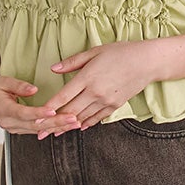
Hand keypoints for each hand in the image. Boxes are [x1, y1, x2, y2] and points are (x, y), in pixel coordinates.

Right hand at [0, 74, 79, 136]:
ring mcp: (13, 128)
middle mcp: (8, 122)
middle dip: (56, 122)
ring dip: (57, 127)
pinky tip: (65, 125)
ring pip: (38, 130)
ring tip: (74, 122)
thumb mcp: (3, 81)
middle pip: (35, 125)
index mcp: (3, 110)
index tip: (53, 110)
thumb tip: (34, 89)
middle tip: (73, 119)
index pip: (24, 113)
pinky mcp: (19, 129)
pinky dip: (51, 128)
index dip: (39, 113)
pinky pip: (37, 130)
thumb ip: (19, 86)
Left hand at [34, 40, 157, 137]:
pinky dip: (86, 123)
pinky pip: (97, 118)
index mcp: (88, 77)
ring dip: (68, 126)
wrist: (147, 62)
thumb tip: (53, 69)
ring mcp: (106, 101)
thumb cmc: (121, 52)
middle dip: (53, 123)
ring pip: (82, 117)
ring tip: (55, 133)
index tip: (36, 117)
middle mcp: (96, 92)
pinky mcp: (115, 106)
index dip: (48, 108)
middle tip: (40, 132)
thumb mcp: (95, 52)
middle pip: (70, 111)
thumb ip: (73, 62)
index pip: (63, 96)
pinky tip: (78, 127)